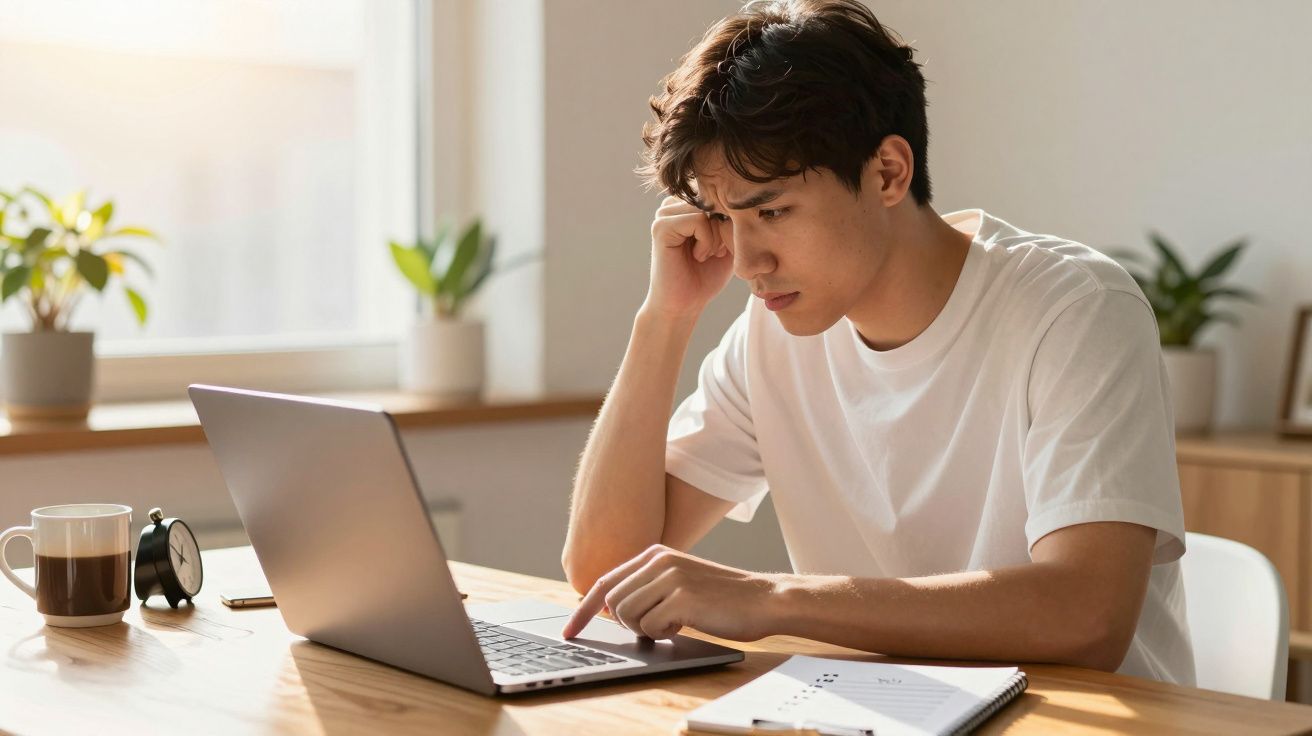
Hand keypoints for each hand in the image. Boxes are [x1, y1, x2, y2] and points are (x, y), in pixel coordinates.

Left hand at [560, 544, 781, 641]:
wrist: (763, 599)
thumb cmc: (721, 598)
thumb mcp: (678, 581)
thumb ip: (646, 587)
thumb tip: (608, 607)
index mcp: (655, 554)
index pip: (605, 582)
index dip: (583, 610)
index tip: (570, 631)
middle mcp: (659, 560)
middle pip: (613, 603)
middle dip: (628, 624)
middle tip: (659, 625)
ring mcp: (670, 577)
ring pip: (626, 616)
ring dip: (647, 629)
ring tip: (675, 622)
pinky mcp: (682, 597)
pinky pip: (650, 627)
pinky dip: (665, 633)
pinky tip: (687, 623)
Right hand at [643, 196, 734, 319]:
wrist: (685, 304)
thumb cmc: (707, 275)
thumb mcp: (729, 241)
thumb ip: (732, 216)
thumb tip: (740, 197)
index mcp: (686, 205)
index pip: (720, 195)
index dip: (730, 221)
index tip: (722, 248)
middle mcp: (673, 205)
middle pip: (714, 200)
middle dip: (723, 229)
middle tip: (714, 253)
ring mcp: (664, 214)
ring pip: (707, 209)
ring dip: (715, 237)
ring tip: (704, 255)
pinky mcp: (660, 227)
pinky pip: (698, 220)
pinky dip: (706, 241)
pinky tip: (697, 256)